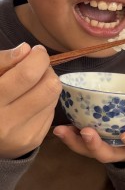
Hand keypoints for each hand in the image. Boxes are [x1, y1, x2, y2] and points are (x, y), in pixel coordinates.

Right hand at [0, 44, 60, 159]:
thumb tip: (26, 49)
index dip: (38, 58)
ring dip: (47, 85)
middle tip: (36, 67)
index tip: (37, 51)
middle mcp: (6, 122)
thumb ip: (2, 61)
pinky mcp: (34, 140)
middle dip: (47, 71)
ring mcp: (22, 134)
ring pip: (54, 98)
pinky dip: (45, 102)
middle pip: (50, 86)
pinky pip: (51, 112)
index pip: (28, 75)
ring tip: (31, 85)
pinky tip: (29, 102)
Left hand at [53, 69, 124, 162]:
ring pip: (90, 152)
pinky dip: (71, 138)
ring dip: (76, 142)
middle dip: (96, 145)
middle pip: (109, 153)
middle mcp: (124, 150)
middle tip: (87, 132)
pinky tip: (60, 128)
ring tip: (63, 130)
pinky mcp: (95, 146)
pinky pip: (81, 146)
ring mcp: (108, 149)